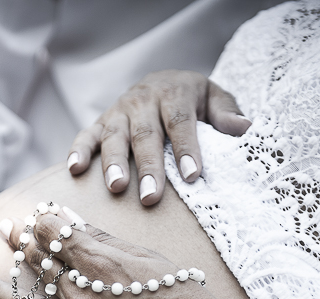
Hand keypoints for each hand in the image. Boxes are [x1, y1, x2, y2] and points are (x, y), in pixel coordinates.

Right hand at [66, 70, 250, 205]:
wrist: (164, 80)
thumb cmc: (194, 100)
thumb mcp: (215, 98)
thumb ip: (227, 113)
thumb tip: (244, 129)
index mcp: (174, 92)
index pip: (181, 122)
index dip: (186, 149)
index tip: (193, 177)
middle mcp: (143, 99)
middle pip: (146, 134)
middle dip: (149, 167)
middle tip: (152, 197)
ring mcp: (119, 110)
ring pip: (115, 136)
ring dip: (114, 163)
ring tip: (117, 188)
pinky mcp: (101, 121)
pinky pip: (86, 134)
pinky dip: (78, 150)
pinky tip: (75, 169)